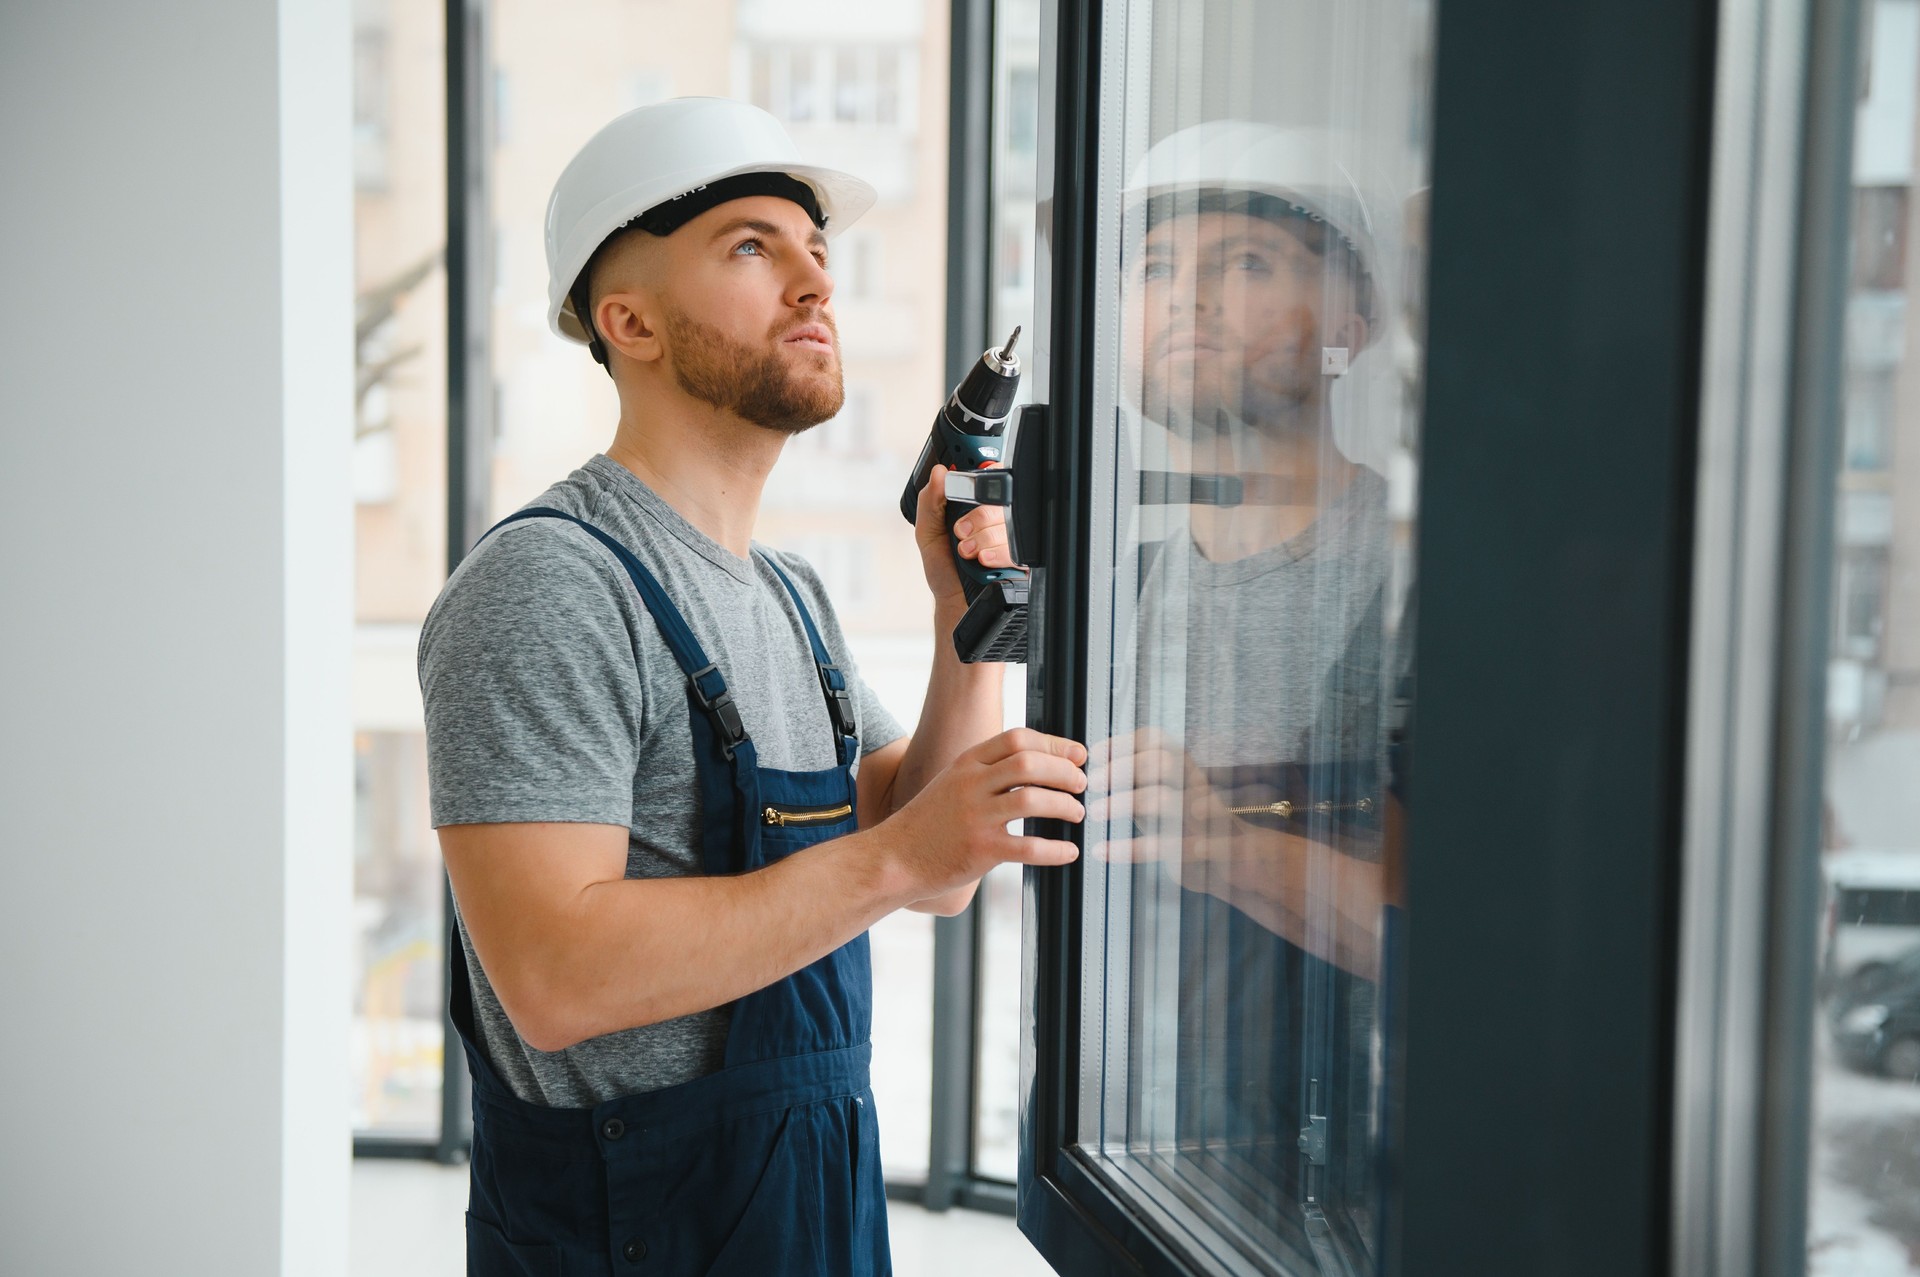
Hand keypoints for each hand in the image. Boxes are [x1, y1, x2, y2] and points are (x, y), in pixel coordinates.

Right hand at [876, 727, 1085, 904]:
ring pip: (1032, 800)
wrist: (895, 858)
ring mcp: (975, 818)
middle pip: (1029, 763)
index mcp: (967, 763)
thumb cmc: (929, 823)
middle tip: (1080, 785)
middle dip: (1064, 772)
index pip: (1017, 739)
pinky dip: (1055, 849)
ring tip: (1076, 813)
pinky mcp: (980, 851)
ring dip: (1064, 806)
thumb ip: (987, 772)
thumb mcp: (952, 783)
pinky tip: (1068, 851)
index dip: (1054, 745)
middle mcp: (971, 785)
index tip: (1077, 756)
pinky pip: (1028, 847)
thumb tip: (1036, 765)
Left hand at [914, 464, 1019, 612]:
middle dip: (977, 518)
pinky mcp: (1023, 558)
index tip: (969, 493)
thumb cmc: (943, 568)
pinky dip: (997, 553)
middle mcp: (998, 518)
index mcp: (978, 505)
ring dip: (983, 540)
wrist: (956, 602)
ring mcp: (1013, 538)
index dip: (984, 481)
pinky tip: (984, 561)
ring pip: (1009, 523)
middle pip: (1002, 500)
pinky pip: (1018, 547)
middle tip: (960, 533)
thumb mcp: (928, 533)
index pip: (992, 478)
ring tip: (968, 553)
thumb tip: (938, 473)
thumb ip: (930, 501)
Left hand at [1085, 727, 1238, 890]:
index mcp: (1186, 767)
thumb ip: (1144, 775)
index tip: (1096, 753)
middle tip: (1092, 782)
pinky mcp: (1195, 849)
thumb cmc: (1190, 821)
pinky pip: (1158, 846)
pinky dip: (1127, 848)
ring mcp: (1197, 816)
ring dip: (1124, 803)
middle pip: (1160, 763)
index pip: (1157, 741)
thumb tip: (1100, 758)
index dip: (1124, 743)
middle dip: (1122, 769)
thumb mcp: (1171, 791)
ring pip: (1161, 800)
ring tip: (1095, 811)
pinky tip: (1102, 850)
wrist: (1236, 859)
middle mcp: (1194, 786)